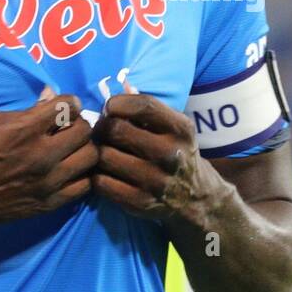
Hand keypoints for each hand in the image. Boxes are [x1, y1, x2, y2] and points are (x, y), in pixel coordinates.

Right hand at [0, 88, 97, 229]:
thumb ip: (25, 111)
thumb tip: (50, 97)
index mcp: (24, 130)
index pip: (68, 105)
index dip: (68, 102)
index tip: (63, 107)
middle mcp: (41, 155)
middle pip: (85, 131)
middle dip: (78, 124)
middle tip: (66, 128)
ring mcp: (48, 182)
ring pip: (91, 158)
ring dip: (82, 149)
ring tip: (69, 150)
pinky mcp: (49, 203)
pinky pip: (84, 186)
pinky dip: (80, 175)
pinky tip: (67, 171)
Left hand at [91, 92, 226, 224]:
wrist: (194, 197)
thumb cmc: (174, 151)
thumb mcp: (173, 127)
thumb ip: (147, 109)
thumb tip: (119, 88)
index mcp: (180, 129)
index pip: (141, 105)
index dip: (117, 103)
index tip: (110, 108)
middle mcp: (170, 154)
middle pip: (115, 130)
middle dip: (102, 127)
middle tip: (101, 131)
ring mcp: (155, 180)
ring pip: (104, 156)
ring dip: (98, 152)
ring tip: (103, 151)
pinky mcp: (140, 202)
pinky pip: (101, 182)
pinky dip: (97, 176)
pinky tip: (105, 173)